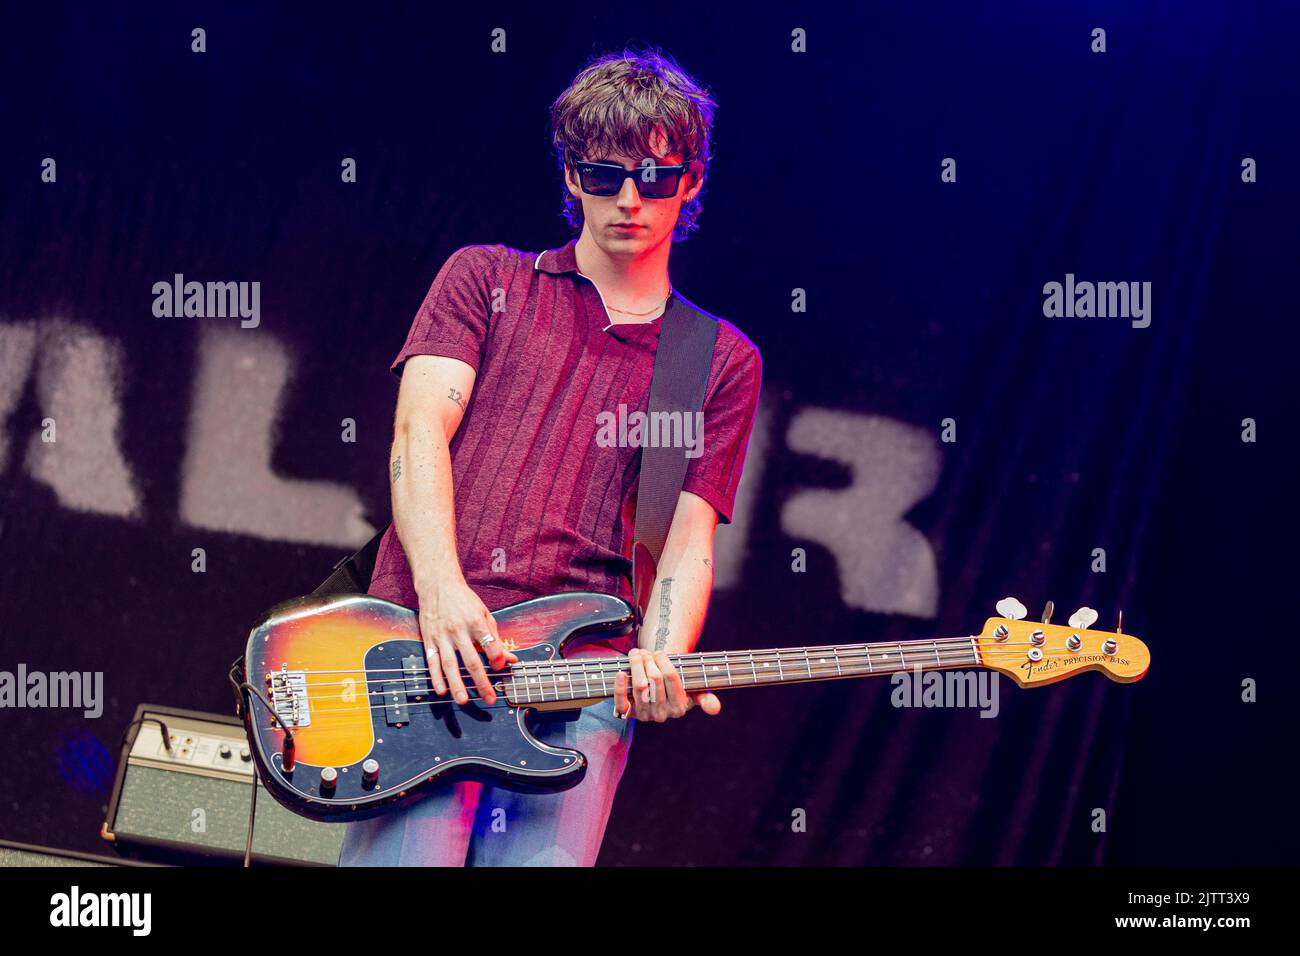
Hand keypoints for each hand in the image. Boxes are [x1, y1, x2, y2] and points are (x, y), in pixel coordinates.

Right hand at [416, 577, 516, 706]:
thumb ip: (496, 638)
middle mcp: (459, 630)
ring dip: (457, 684)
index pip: (490, 645)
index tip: (501, 668)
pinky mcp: (430, 640)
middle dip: (481, 682)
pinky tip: (441, 690)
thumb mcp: (484, 614)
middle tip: (489, 698)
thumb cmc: (464, 601)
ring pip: (450, 665)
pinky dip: (436, 677)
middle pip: (471, 661)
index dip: (497, 658)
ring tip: (464, 700)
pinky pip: (432, 662)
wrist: (438, 586)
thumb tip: (510, 659)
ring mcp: (442, 636)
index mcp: (476, 622)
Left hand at [613, 648, 721, 721]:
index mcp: (680, 708)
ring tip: (637, 654)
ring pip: (639, 686)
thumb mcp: (695, 691)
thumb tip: (715, 708)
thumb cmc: (677, 686)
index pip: (672, 678)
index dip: (664, 661)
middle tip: (647, 652)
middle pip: (654, 679)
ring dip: (636, 665)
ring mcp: (644, 715)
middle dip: (649, 660)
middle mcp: (662, 714)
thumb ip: (706, 698)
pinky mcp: (628, 714)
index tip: (660, 652)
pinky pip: (621, 702)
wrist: (657, 692)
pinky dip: (619, 686)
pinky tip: (621, 672)